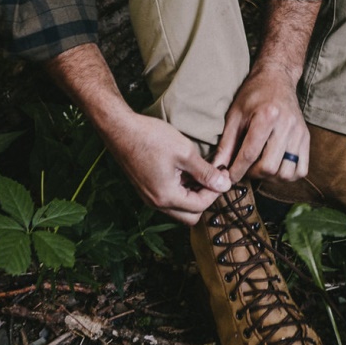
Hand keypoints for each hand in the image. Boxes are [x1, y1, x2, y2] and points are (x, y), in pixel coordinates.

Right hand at [42, 43, 229, 225]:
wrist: (121, 129)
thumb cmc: (151, 138)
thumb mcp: (185, 152)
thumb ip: (206, 172)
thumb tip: (224, 185)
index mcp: (166, 197)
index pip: (200, 206)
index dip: (216, 191)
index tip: (223, 174)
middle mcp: (156, 203)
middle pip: (190, 215)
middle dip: (205, 198)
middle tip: (213, 177)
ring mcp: (149, 197)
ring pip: (180, 208)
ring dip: (193, 194)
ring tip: (201, 171)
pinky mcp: (146, 188)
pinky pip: (170, 198)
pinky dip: (182, 189)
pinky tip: (187, 170)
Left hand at [212, 63, 308, 182]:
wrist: (277, 79)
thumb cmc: (253, 95)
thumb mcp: (235, 115)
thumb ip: (226, 144)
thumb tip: (217, 168)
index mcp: (267, 116)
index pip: (249, 153)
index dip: (236, 170)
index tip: (229, 177)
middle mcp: (286, 125)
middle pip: (269, 167)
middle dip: (253, 174)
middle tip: (245, 168)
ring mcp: (299, 133)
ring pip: (286, 173)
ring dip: (270, 177)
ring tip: (260, 167)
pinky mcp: (306, 138)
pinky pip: (301, 170)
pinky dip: (287, 175)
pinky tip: (276, 166)